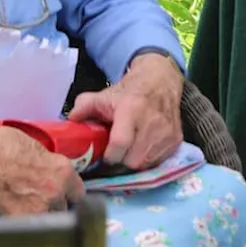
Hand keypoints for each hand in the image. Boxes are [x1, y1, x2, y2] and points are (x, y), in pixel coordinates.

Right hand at [0, 121, 84, 215]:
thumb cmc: (2, 145)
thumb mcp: (38, 149)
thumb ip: (51, 166)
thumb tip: (53, 174)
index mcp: (63, 172)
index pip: (79, 193)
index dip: (71, 194)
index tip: (67, 194)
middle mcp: (54, 194)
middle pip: (65, 208)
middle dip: (57, 204)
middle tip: (45, 198)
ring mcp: (36, 210)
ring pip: (48, 219)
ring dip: (42, 214)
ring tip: (29, 203)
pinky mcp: (16, 220)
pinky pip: (28, 224)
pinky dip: (24, 219)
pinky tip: (16, 207)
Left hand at [67, 52, 183, 169]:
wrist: (160, 81)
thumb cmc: (128, 92)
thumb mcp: (104, 96)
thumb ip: (83, 108)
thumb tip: (69, 123)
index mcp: (132, 109)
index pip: (120, 144)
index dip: (109, 155)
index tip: (104, 155)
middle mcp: (153, 122)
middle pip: (133, 161)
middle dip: (121, 161)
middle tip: (116, 153)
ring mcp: (167, 133)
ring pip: (145, 164)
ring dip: (134, 161)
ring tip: (129, 149)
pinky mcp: (176, 140)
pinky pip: (158, 162)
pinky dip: (148, 159)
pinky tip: (142, 148)